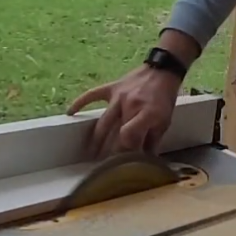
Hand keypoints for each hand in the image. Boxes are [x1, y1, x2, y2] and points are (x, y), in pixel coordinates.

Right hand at [67, 65, 181, 157]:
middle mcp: (130, 105)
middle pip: (114, 132)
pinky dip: (79, 103)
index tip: (122, 162)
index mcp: (147, 113)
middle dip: (108, 150)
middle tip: (103, 165)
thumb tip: (145, 160)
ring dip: (95, 139)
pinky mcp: (111, 87)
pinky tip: (70, 113)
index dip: (125, 151)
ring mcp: (118, 96)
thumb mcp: (164, 121)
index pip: (129, 137)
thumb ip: (153, 141)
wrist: (162, 71)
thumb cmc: (164, 98)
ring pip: (103, 121)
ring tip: (90, 153)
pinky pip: (92, 95)